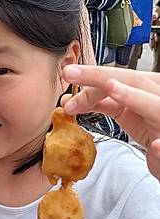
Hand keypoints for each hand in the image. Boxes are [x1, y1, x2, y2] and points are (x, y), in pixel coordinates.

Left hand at [62, 65, 159, 179]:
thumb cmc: (150, 128)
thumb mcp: (126, 113)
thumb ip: (105, 103)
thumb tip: (72, 100)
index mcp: (148, 89)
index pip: (121, 76)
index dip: (94, 73)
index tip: (67, 74)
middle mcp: (159, 98)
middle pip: (132, 81)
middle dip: (100, 77)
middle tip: (70, 74)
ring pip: (153, 105)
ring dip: (132, 96)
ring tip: (111, 87)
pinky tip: (154, 145)